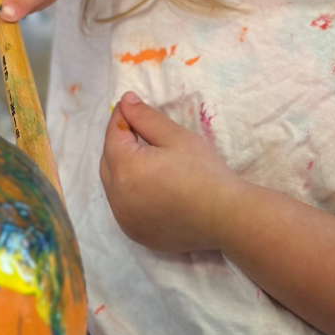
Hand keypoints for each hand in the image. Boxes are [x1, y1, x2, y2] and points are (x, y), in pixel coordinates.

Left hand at [100, 93, 246, 252]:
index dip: (120, 119)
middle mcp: (118, 198)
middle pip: (108, 162)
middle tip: (135, 131)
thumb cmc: (204, 172)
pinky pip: (123, 208)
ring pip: (113, 187)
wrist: (226, 216)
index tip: (128, 106)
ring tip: (142, 159)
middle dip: (117, 144)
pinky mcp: (136, 233)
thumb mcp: (176, 137)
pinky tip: (147, 188)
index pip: (113, 136)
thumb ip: (146, 118)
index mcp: (126, 169)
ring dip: (121, 170)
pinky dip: (129, 194)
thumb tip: (124, 101)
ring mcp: (125, 219)